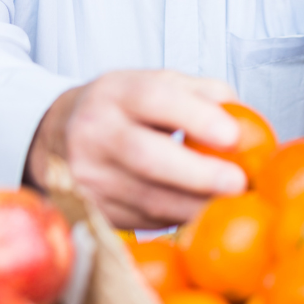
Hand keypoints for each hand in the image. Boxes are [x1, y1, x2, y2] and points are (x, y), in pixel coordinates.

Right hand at [26, 70, 248, 228]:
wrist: (59, 133)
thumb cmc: (122, 108)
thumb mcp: (155, 83)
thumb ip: (202, 93)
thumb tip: (243, 120)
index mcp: (115, 93)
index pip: (155, 99)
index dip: (196, 117)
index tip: (233, 136)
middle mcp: (94, 132)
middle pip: (147, 156)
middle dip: (198, 174)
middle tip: (238, 183)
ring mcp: (87, 174)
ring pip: (147, 198)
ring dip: (195, 205)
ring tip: (228, 203)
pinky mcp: (90, 208)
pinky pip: (142, 220)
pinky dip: (176, 218)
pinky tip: (197, 212)